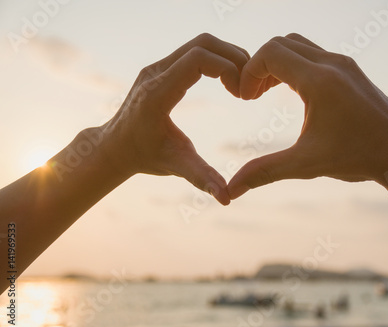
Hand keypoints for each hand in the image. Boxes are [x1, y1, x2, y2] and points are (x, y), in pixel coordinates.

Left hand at [101, 34, 249, 204]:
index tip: (241, 93)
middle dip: (234, 57)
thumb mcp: (175, 165)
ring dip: (227, 57)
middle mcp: (155, 72)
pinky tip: (226, 81)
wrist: (115, 146)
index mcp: (158, 93)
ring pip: (200, 43)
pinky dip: (216, 59)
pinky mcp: (161, 67)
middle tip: (248, 86)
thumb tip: (227, 198)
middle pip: (203, 43)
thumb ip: (201, 178)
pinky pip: (194, 51)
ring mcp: (157, 66)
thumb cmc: (144, 156)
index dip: (228, 68)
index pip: (199, 59)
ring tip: (240, 85)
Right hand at [228, 33, 387, 198]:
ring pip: (299, 45)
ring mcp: (345, 65)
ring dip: (278, 64)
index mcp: (319, 81)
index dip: (249, 72)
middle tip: (253, 96)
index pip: (270, 53)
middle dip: (260, 65)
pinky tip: (293, 94)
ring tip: (267, 93)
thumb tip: (231, 191)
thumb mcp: (306, 164)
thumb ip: (264, 172)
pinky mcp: (352, 71)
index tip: (245, 98)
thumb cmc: (359, 157)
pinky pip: (314, 55)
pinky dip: (295, 66)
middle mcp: (333, 64)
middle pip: (281, 43)